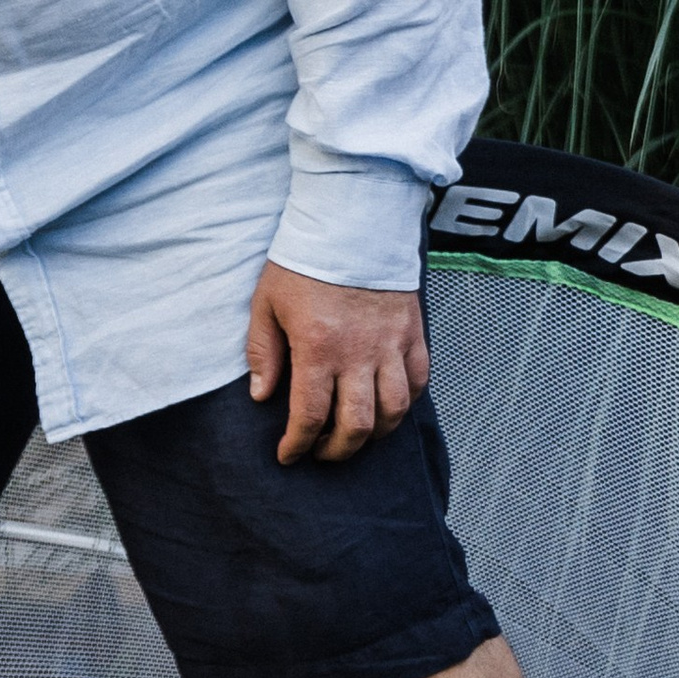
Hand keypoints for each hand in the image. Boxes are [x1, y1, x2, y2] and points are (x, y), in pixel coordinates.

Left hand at [246, 265, 427, 465]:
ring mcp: (391, 344)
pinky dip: (403, 404)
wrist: (351, 222)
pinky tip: (386, 408)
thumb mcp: (266, 304)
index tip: (288, 455)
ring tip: (354, 436)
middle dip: (336, 451)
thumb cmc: (303, 262)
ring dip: (374, 435)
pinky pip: (417, 381)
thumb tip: (261, 395)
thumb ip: (264, 352)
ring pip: (394, 411)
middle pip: (357, 426)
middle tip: (320, 452)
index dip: (298, 444)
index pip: (310, 416)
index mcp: (318, 348)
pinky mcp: (413, 333)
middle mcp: (359, 353)